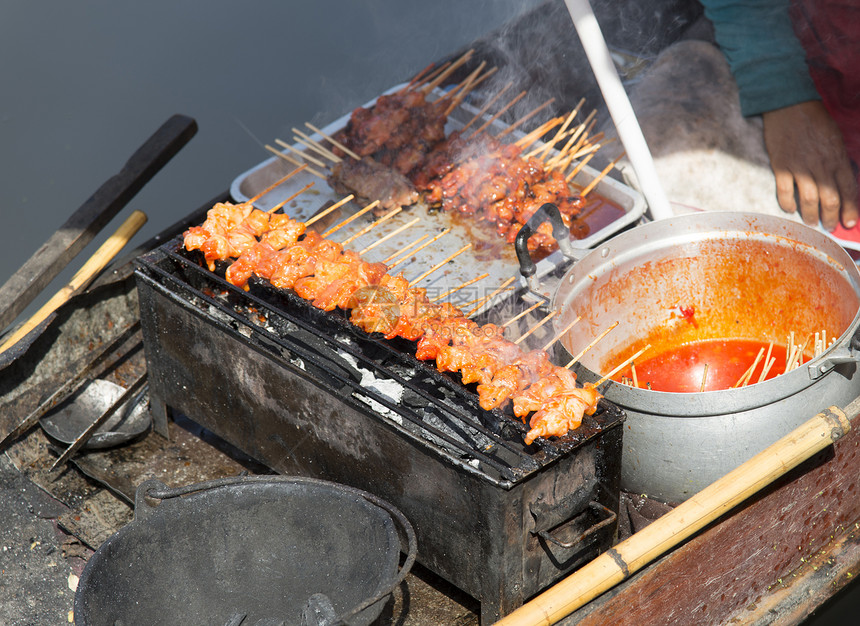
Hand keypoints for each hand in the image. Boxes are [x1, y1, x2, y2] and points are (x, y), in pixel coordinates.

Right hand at [762, 100, 857, 230]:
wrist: (789, 106)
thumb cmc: (814, 121)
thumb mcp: (834, 139)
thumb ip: (837, 161)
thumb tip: (839, 182)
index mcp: (837, 158)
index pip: (848, 189)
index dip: (850, 209)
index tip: (850, 222)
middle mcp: (821, 165)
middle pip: (830, 199)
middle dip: (832, 217)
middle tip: (830, 227)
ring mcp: (800, 166)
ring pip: (809, 199)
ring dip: (810, 215)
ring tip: (810, 222)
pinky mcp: (782, 166)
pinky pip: (785, 191)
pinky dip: (788, 203)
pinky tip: (790, 209)